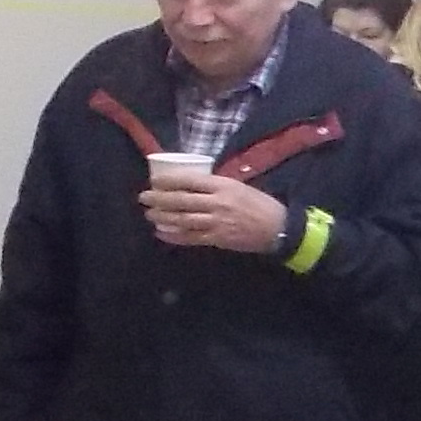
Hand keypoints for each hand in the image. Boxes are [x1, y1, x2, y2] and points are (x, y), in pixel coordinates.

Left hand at [140, 174, 290, 254]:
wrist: (277, 228)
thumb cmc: (258, 203)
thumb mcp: (239, 186)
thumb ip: (215, 185)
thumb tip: (190, 184)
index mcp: (222, 186)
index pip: (189, 181)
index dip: (169, 181)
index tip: (154, 181)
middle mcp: (217, 203)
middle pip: (181, 201)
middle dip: (159, 199)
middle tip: (143, 197)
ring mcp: (216, 223)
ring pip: (182, 220)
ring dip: (163, 217)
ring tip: (149, 215)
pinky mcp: (217, 239)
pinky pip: (190, 238)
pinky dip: (174, 236)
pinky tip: (162, 233)